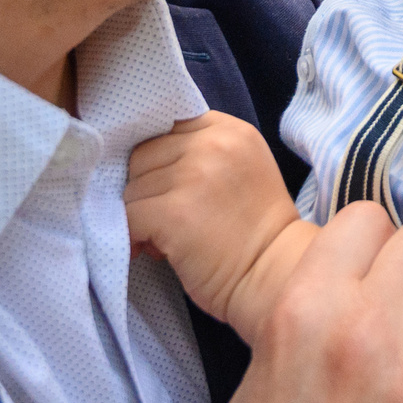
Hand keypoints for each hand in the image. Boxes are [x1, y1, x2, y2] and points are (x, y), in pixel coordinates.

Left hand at [127, 112, 298, 328]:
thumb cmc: (256, 232)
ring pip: (132, 189)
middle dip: (146, 188)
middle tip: (164, 218)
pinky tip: (151, 250)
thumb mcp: (240, 169)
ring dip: (140, 215)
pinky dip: (132, 236)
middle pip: (143, 155)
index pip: (167, 126)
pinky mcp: (175, 212)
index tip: (165, 185)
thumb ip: (203, 152)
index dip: (159, 158)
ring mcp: (193, 175)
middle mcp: (213, 144)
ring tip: (162, 239)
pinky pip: (128, 217)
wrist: (274, 276)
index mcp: (230, 130)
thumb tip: (142, 166)